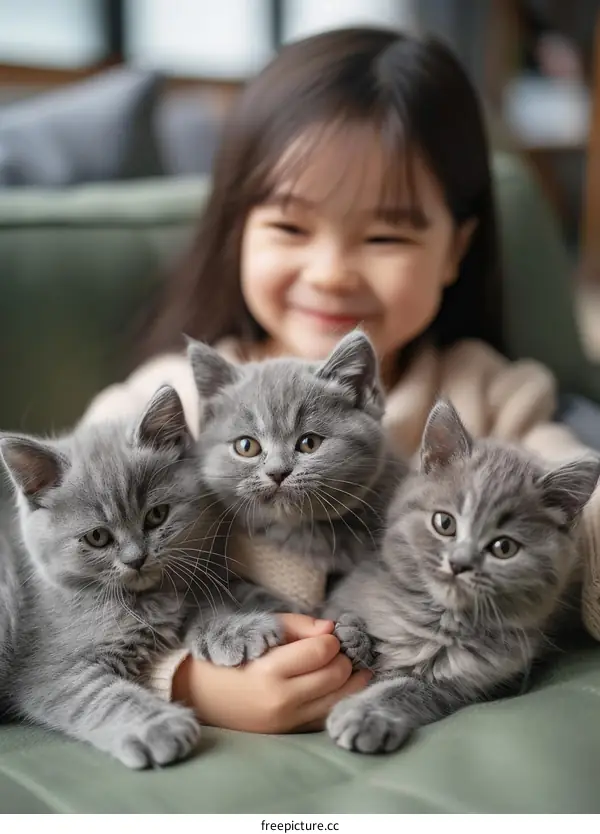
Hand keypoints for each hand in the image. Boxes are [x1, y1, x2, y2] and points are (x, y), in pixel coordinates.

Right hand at [172, 613, 371, 733]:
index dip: (331, 640)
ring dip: (350, 681)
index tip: (327, 635)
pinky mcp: (288, 734)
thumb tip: (332, 628)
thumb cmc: (230, 654)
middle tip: (338, 650)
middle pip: (335, 675)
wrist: (199, 694)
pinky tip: (341, 687)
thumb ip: (298, 625)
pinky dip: (338, 701)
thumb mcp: (258, 629)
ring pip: (338, 700)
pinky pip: (325, 717)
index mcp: (270, 670)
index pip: (322, 652)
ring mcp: (286, 722)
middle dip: (343, 658)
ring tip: (352, 667)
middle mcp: (281, 700)